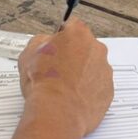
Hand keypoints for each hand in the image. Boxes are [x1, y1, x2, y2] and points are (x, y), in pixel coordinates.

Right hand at [19, 18, 112, 137]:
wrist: (56, 112)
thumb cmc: (43, 82)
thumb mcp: (29, 53)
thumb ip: (40, 41)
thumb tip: (46, 43)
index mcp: (78, 34)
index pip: (71, 26)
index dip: (61, 36)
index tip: (56, 46)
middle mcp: (96, 49)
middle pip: (85, 47)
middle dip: (73, 55)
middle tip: (58, 69)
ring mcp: (105, 71)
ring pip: (93, 67)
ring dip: (82, 73)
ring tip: (65, 87)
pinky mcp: (108, 91)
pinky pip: (98, 86)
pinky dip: (88, 90)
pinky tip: (73, 98)